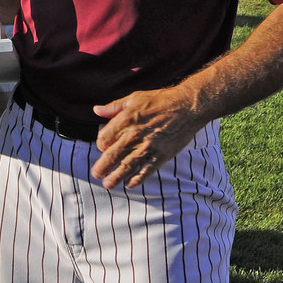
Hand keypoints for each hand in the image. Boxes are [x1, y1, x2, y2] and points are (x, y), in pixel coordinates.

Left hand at [91, 83, 205, 189]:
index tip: (103, 148)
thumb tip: (96, 110)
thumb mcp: (134, 98)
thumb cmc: (160, 100)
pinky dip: (136, 180)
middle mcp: (134, 135)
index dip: (101, 144)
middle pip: (112, 155)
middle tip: (96, 174)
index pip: (104, 138)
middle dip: (102, 167)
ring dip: (115, 178)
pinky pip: (145, 171)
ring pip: (126, 167)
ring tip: (108, 184)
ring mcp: (147, 147)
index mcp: (126, 119)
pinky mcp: (160, 156)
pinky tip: (129, 184)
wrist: (186, 107)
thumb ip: (114, 107)